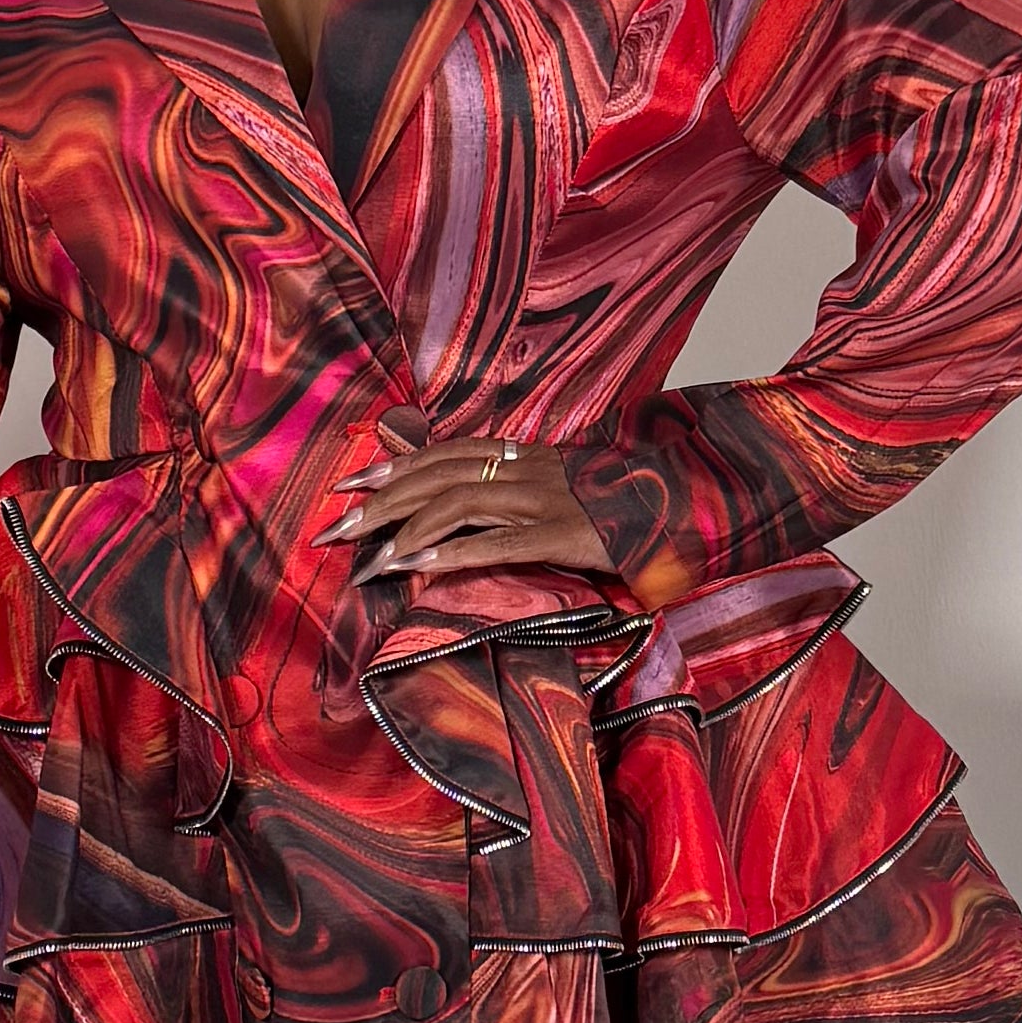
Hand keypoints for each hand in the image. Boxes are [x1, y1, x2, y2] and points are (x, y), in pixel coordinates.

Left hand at [334, 433, 610, 583]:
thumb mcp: (565, 488)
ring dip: (405, 530)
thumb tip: (470, 512)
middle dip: (381, 502)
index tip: (351, 485)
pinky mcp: (564, 535)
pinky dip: (451, 553)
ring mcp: (544, 500)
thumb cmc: (623, 507)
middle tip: (337, 529)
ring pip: (458, 502)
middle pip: (437, 476)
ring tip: (369, 559)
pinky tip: (416, 568)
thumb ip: (521, 495)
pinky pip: (497, 542)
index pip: (445, 454)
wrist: (685, 507)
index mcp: (525, 458)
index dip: (395, 466)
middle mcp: (526, 470)